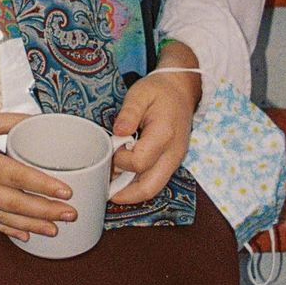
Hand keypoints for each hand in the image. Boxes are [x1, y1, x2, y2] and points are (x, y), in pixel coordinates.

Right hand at [0, 97, 76, 240]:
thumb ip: (13, 122)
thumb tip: (42, 121)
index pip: (17, 177)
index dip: (43, 186)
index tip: (67, 192)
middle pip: (13, 203)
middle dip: (44, 211)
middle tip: (70, 214)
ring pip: (1, 218)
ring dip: (30, 225)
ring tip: (54, 229)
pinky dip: (6, 229)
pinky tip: (24, 234)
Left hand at [108, 65, 200, 205]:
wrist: (181, 91)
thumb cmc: (159, 92)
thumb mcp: (140, 94)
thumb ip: (129, 113)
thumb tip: (117, 132)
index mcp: (164, 135)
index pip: (139, 163)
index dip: (120, 160)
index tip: (112, 148)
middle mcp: (172, 154)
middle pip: (149, 188)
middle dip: (124, 193)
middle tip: (104, 187)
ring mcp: (174, 161)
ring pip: (153, 189)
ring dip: (130, 192)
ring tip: (111, 184)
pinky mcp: (172, 163)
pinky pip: (155, 182)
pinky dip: (138, 185)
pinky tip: (123, 178)